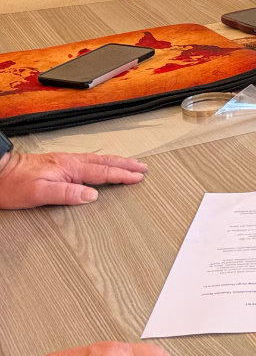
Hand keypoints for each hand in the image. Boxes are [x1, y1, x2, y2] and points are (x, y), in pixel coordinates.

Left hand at [0, 151, 145, 209]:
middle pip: (104, 162)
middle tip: (142, 167)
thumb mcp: (39, 193)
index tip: (138, 177)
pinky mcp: (59, 163)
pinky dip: (103, 162)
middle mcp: (69, 162)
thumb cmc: (13, 185)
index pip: (102, 172)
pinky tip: (103, 165)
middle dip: (125, 165)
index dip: (122, 175)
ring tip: (130, 164)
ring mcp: (65, 161)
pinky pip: (89, 161)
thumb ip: (67, 193)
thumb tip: (92, 195)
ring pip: (98, 160)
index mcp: (69, 168)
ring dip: (117, 162)